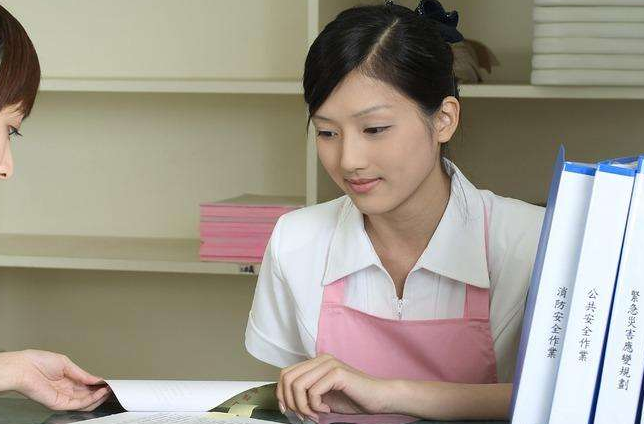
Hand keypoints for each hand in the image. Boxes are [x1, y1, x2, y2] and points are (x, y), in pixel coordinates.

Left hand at [0, 350, 110, 410]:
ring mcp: (62, 398)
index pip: (85, 385)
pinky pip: (78, 404)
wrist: (23, 368)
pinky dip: (91, 400)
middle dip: (100, 392)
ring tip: (108, 390)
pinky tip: (99, 393)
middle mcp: (65, 390)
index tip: (107, 382)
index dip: (97, 384)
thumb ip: (81, 374)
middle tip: (111, 387)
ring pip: (85, 402)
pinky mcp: (59, 403)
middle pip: (86, 395)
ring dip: (98, 397)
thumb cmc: (37, 362)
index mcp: (66, 380)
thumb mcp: (66, 364)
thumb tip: (95, 379)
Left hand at [276, 353, 393, 421]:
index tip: (288, 410)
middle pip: (288, 378)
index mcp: (316, 363)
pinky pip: (313, 392)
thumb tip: (285, 403)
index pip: (286, 373)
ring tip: (315, 414)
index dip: (281, 393)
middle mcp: (321, 359)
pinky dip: (316, 406)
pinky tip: (327, 410)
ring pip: (298, 385)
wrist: (379, 398)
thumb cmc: (353, 398)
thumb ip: (306, 394)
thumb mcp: (323, 396)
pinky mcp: (337, 373)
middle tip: (304, 415)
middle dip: (290, 402)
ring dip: (303, 406)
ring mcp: (329, 364)